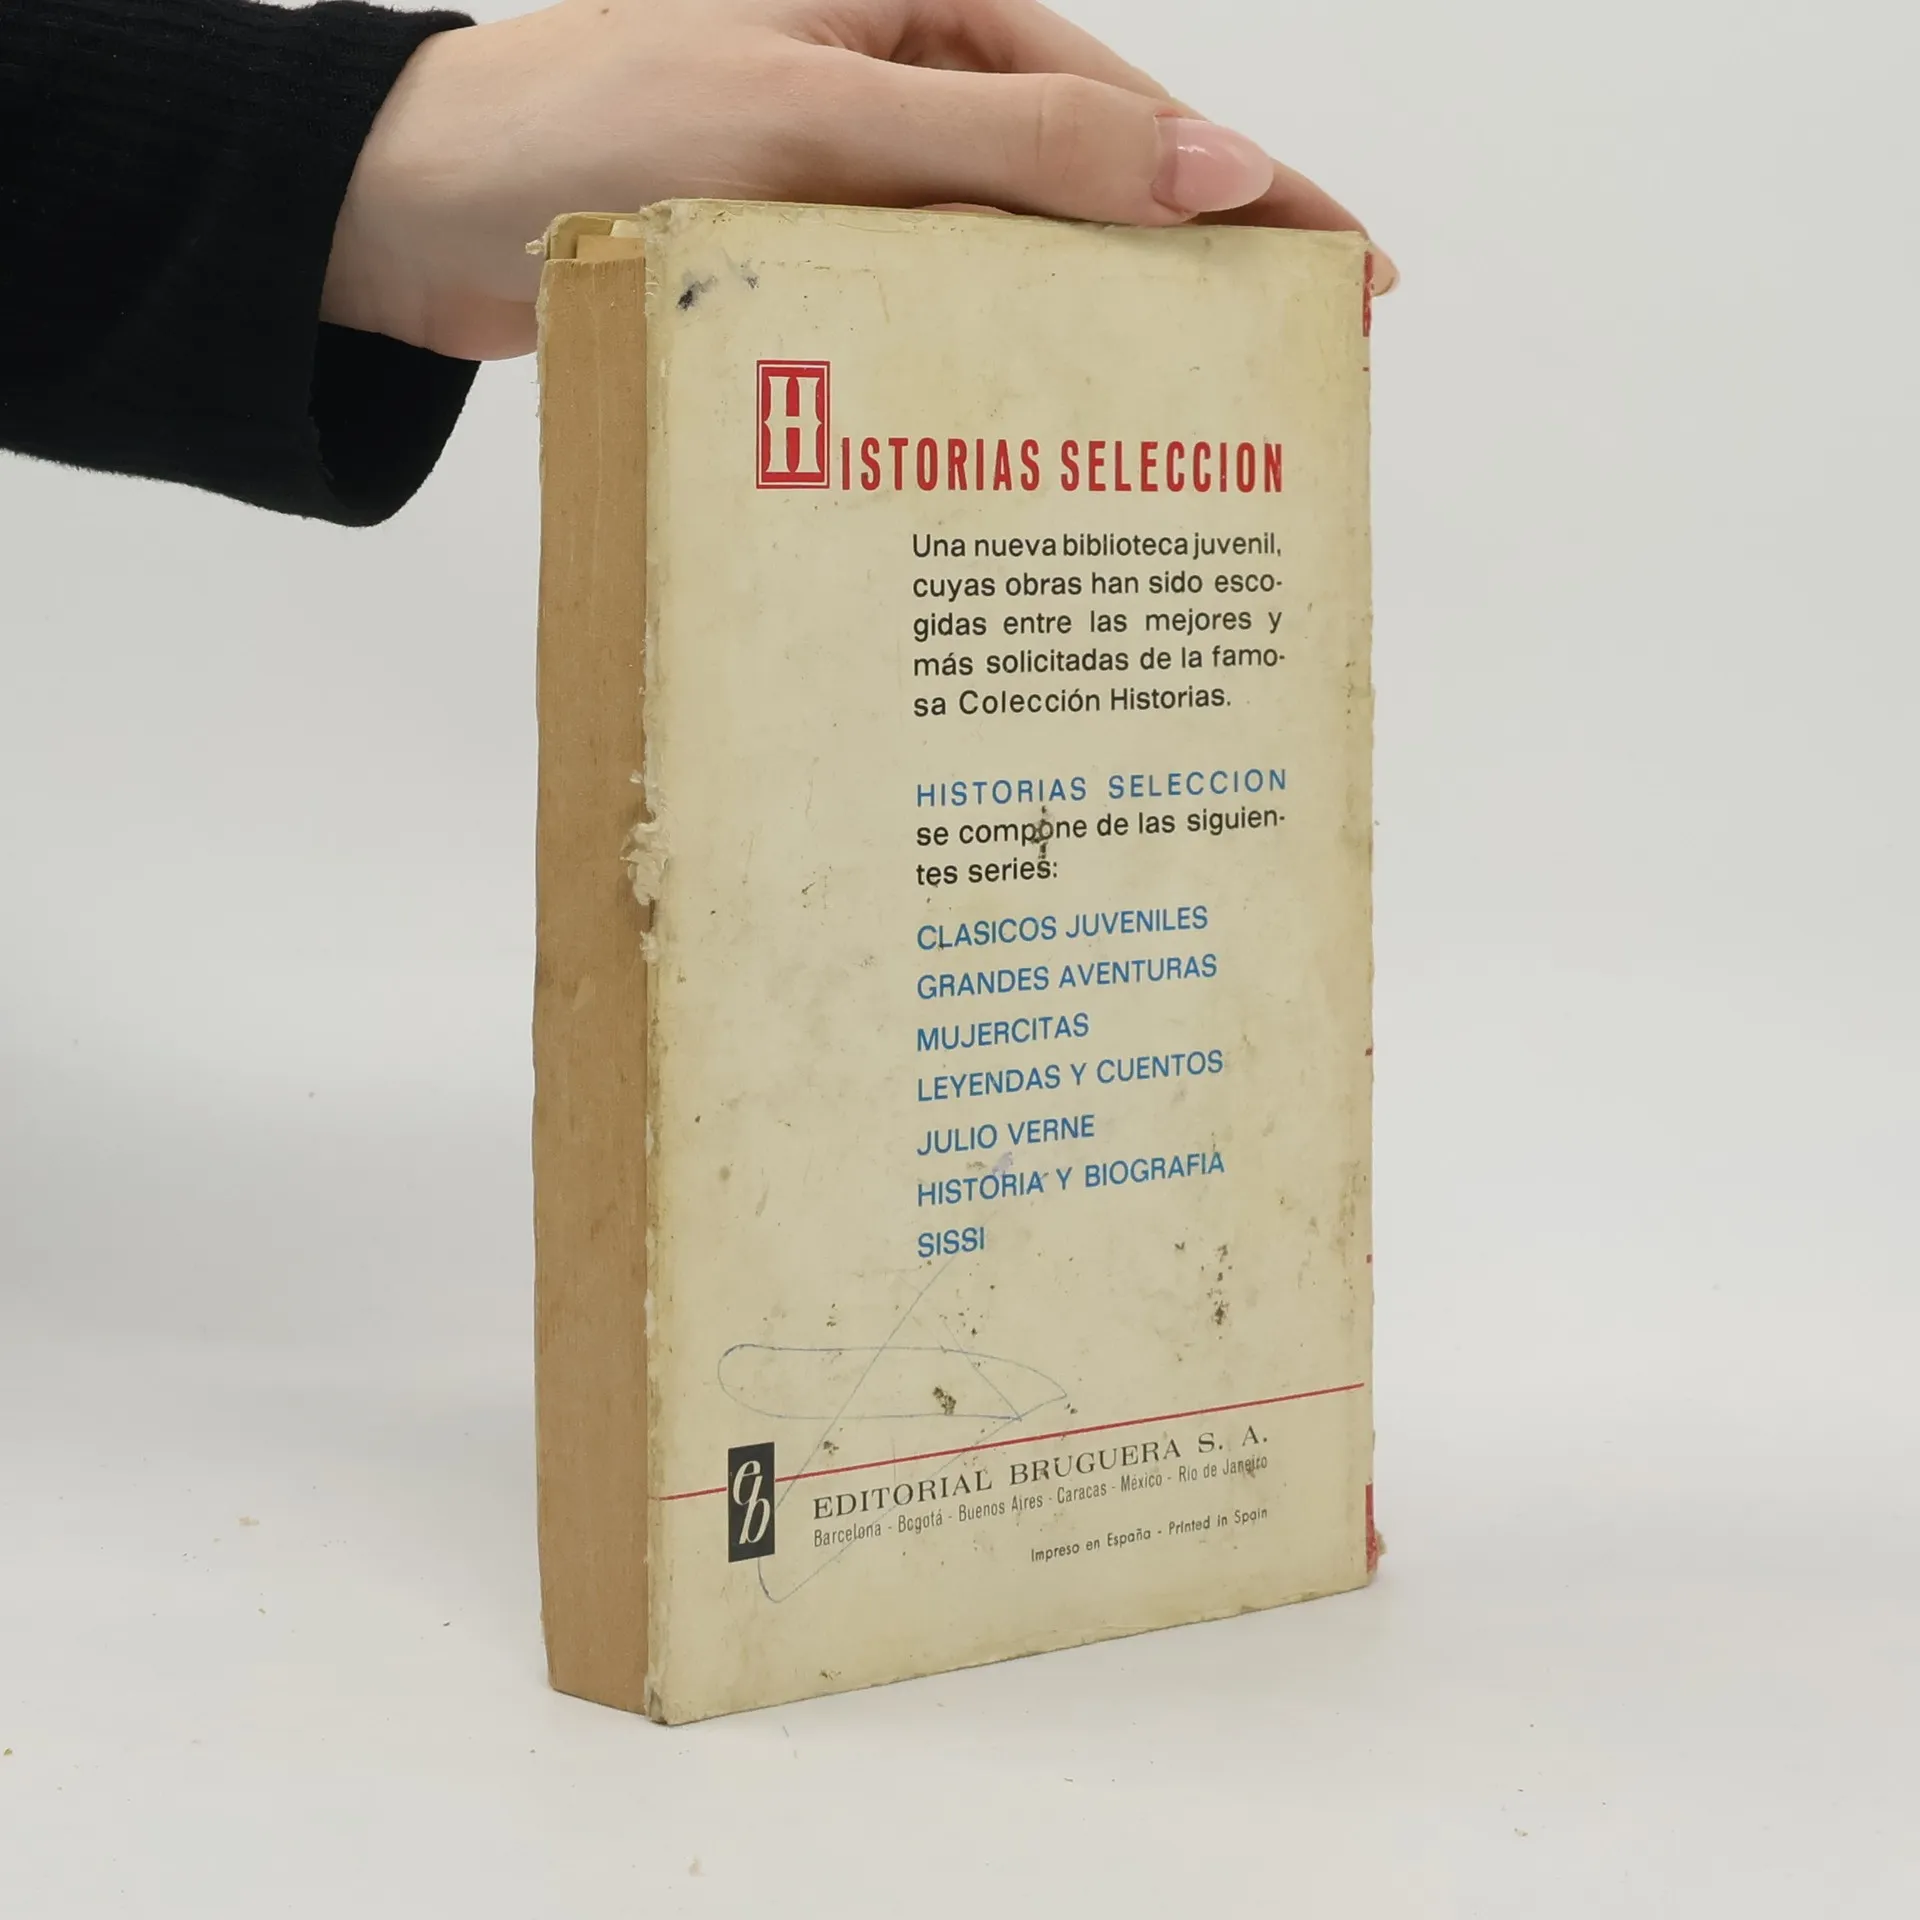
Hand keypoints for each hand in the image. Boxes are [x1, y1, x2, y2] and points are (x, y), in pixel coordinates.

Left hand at [323, 0, 1394, 360]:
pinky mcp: (817, 256)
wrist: (420, 215)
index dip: (1249, 191)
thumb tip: (1209, 170)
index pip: (1129, 105)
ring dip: (1099, 331)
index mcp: (924, 3)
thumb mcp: (820, 122)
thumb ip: (1014, 147)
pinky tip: (1043, 424)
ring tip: (1194, 421)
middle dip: (1199, 270)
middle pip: (1095, 179)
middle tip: (1298, 370)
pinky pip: (939, 304)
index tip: (1349, 276)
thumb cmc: (592, 129)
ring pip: (1022, 254)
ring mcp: (864, 173)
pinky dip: (994, 362)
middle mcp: (905, 81)